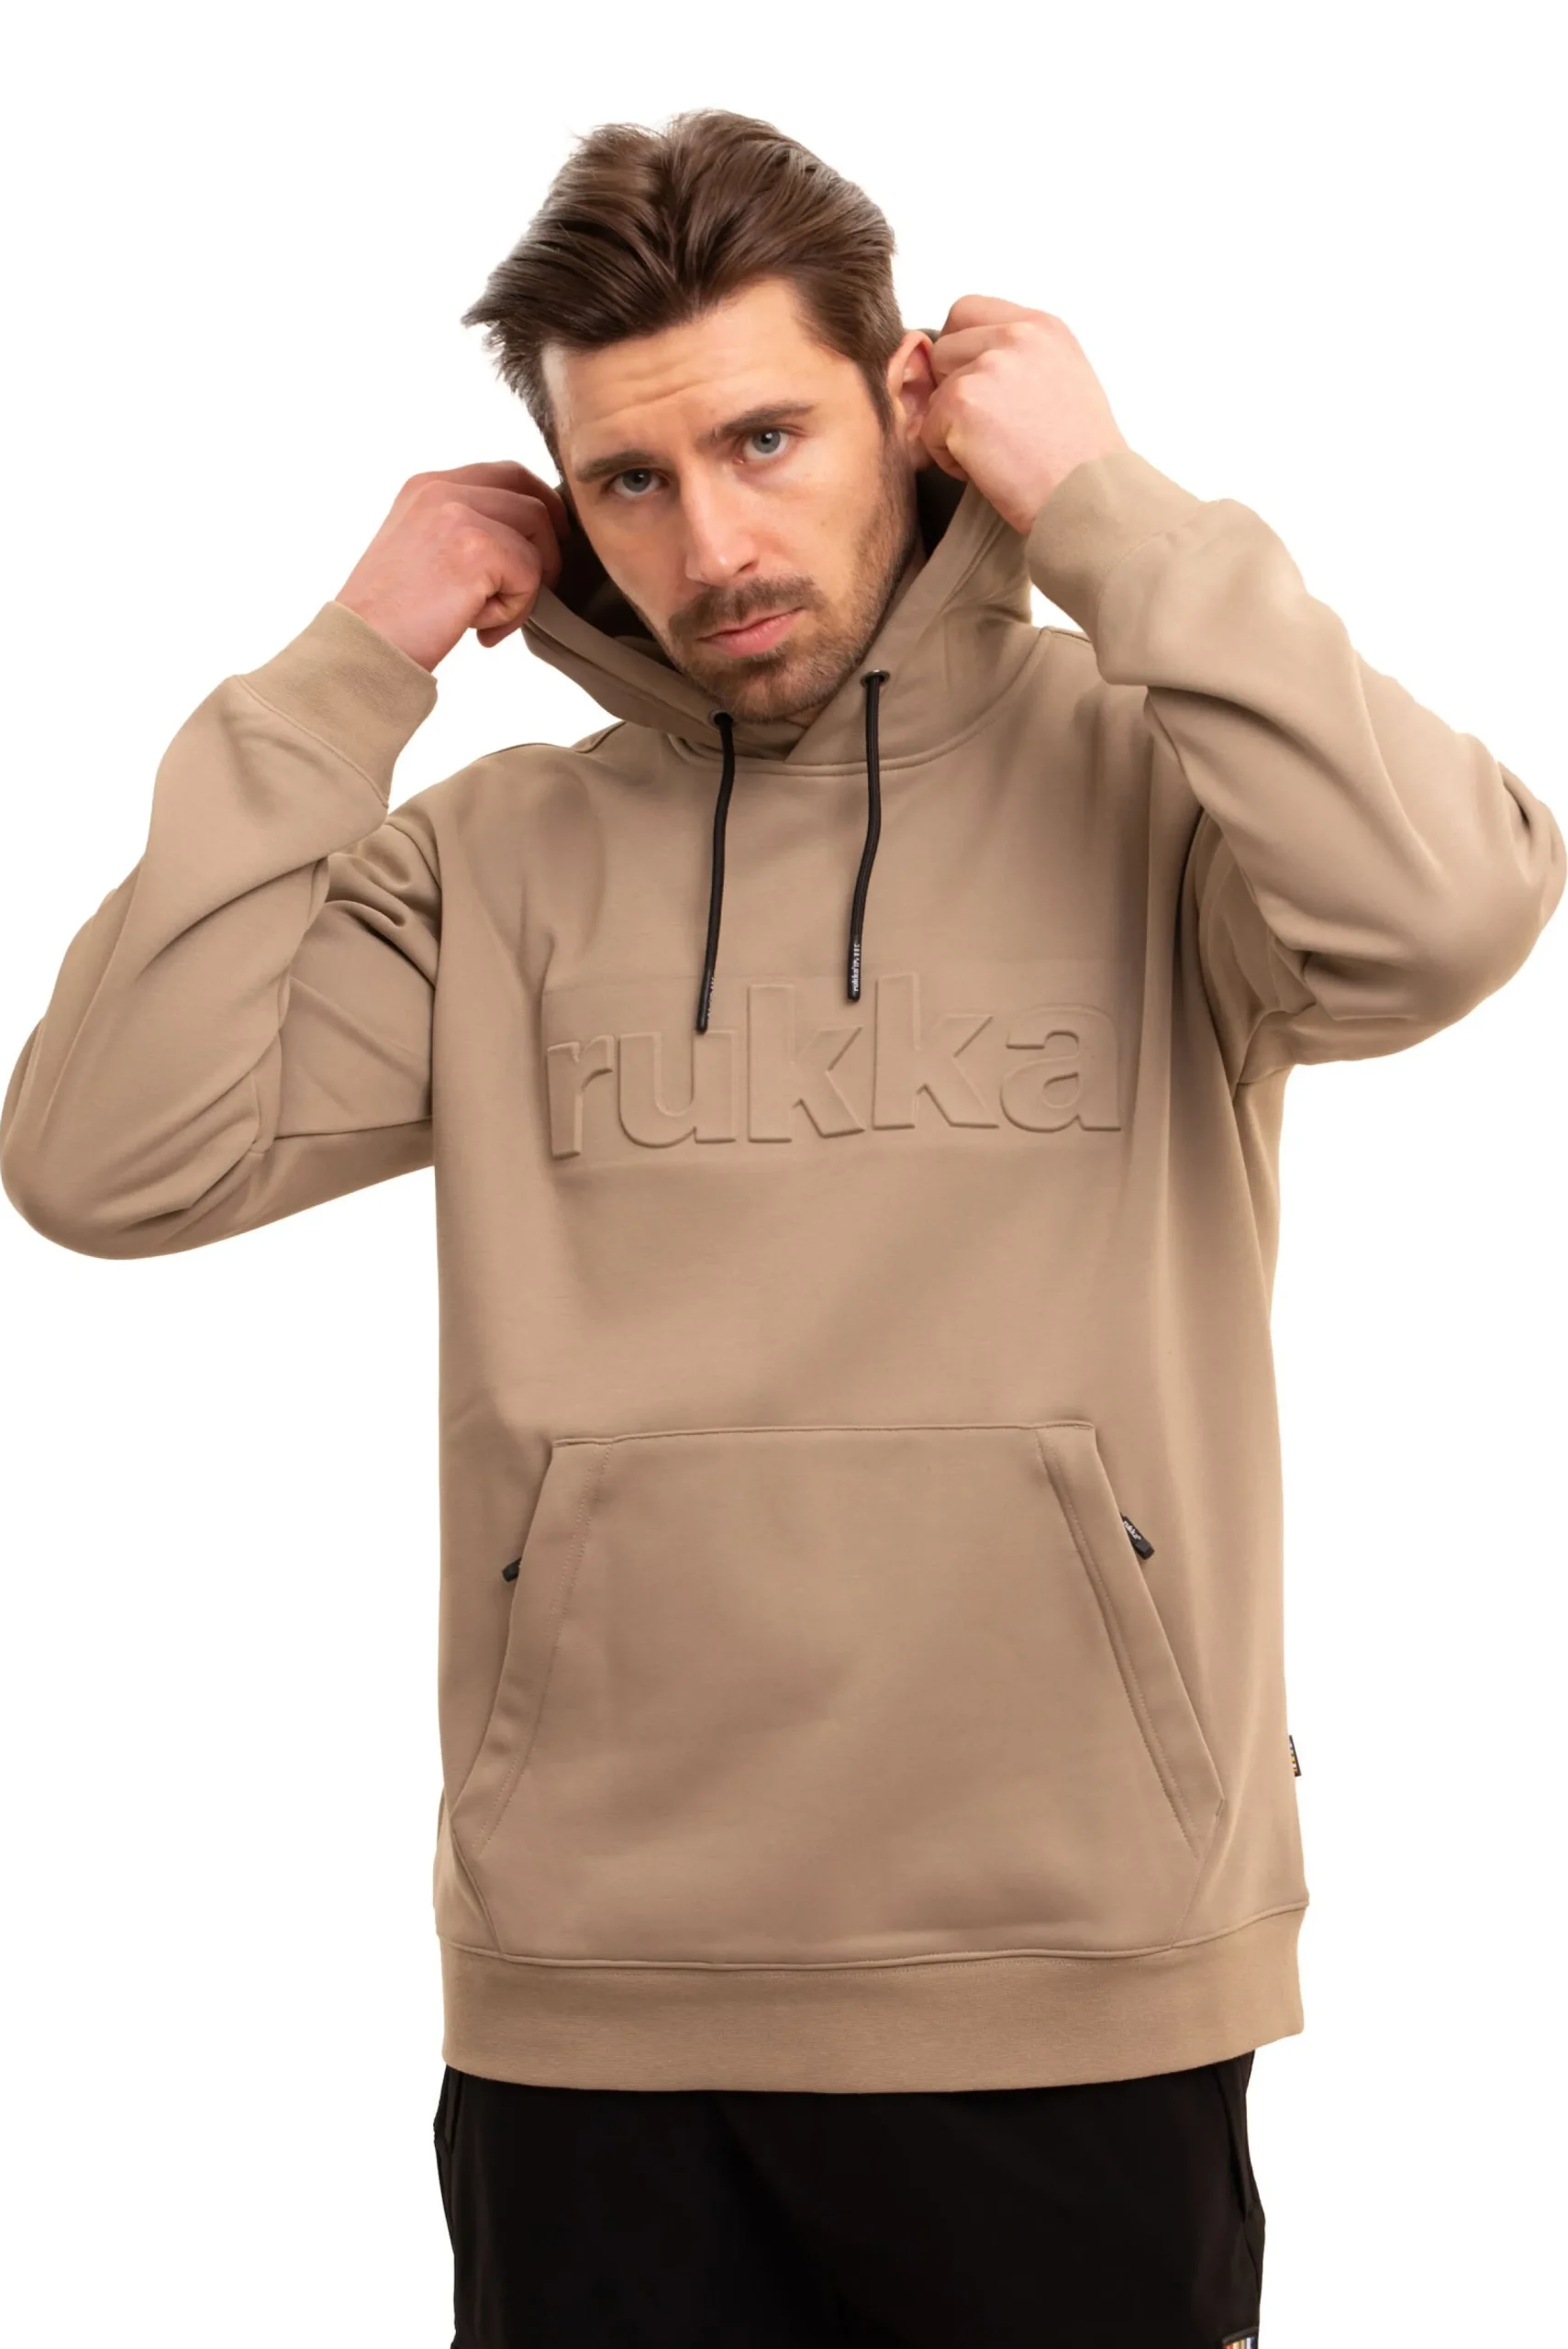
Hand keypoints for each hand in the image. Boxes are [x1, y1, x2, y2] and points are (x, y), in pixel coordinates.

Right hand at [334, 460, 571, 671]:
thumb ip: (465, 532)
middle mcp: (441, 488)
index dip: (539, 508)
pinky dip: (514, 610)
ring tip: (488, 618)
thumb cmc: (392, 618)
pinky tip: (479, 630)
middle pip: (530, 496)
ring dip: (526, 584)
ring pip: (537, 534)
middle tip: (540, 587)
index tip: (546, 546)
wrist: (362, 649)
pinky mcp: (476, 547)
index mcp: (427, 486)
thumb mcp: (423, 553)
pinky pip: (530, 573)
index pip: (506, 474)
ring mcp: (458, 513)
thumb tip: (526, 541)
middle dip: (549, 542)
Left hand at [920, 298, 1129, 533]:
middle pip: (943, 347)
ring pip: (934, 390)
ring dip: (950, 425)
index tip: (982, 392)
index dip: (962, 354)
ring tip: (994, 452)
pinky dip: (949, 458)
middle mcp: (1016, 334)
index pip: (968, 311)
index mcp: (1042, 326)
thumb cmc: (1080, 460)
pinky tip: (989, 470)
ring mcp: (988, 365)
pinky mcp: (962, 402)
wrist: (1089, 499)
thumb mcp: (1065, 380)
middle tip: (990, 430)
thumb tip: (970, 361)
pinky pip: (928, 429)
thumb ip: (1020, 359)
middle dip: (953, 390)